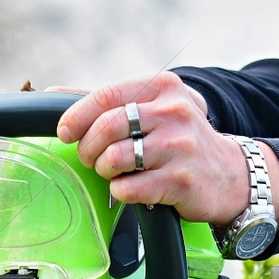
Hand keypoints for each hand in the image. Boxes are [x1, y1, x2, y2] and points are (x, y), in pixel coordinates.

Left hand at [51, 72, 278, 228]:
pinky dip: (120, 191)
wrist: (227, 174)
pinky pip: (128, 189)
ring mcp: (180, 146)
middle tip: (91, 158)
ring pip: (114, 158)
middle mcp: (174, 112)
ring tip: (113, 172)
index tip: (65, 133)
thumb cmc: (176, 139)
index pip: (105, 96)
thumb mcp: (150, 107)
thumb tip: (51, 95)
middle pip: (106, 127)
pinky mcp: (181, 180)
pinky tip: (133, 187)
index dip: (76, 116)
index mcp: (162, 87)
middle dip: (88, 148)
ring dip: (104, 170)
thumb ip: (105, 100)